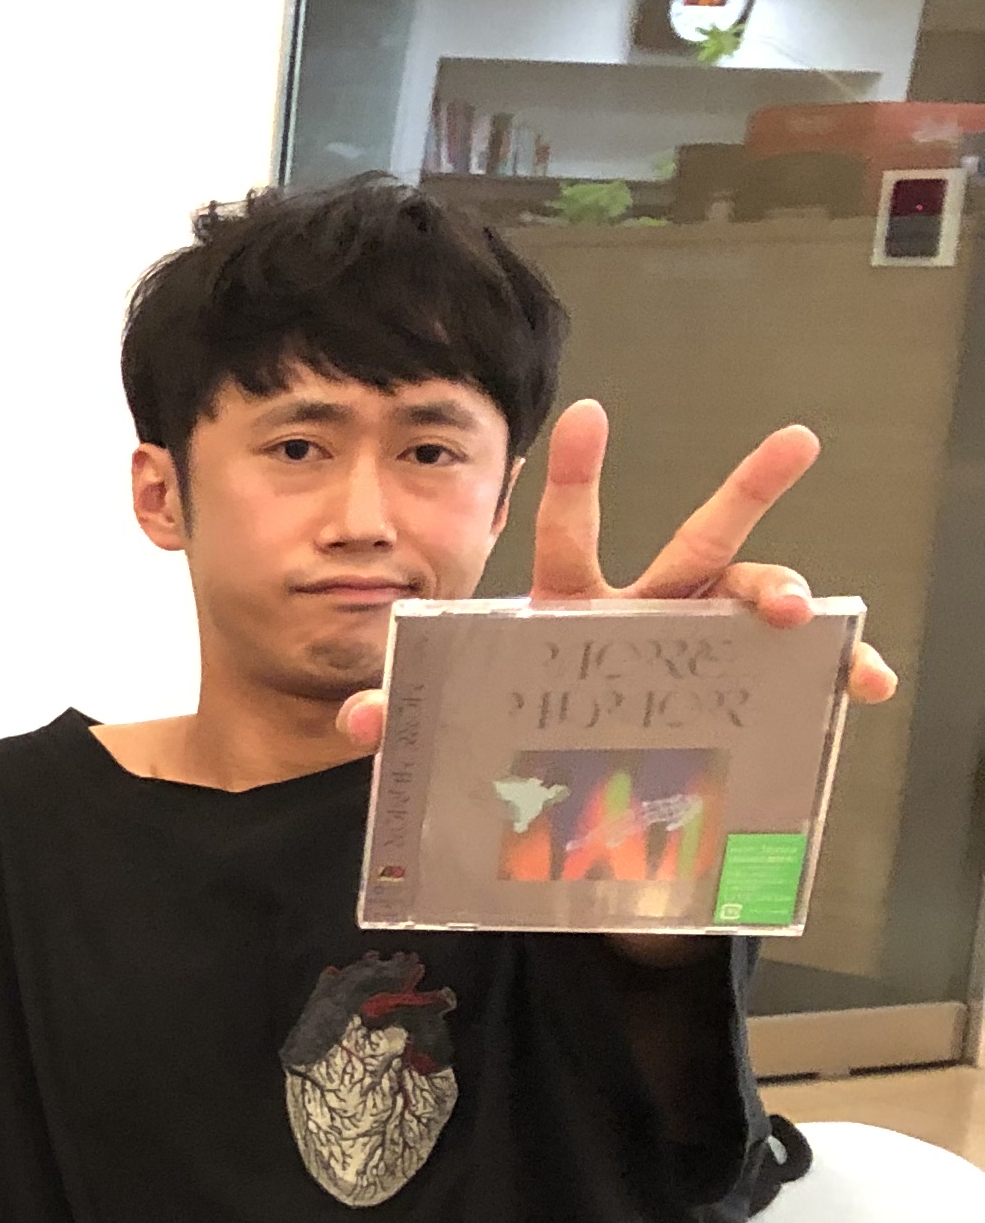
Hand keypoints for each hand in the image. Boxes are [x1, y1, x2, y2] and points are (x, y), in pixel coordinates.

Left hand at [337, 402, 897, 748]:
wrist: (557, 809)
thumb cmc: (508, 739)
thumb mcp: (455, 724)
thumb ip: (408, 711)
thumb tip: (363, 715)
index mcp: (571, 608)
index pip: (570, 534)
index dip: (577, 475)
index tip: (589, 412)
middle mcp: (644, 615)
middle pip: (697, 540)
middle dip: (746, 490)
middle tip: (794, 439)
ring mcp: (694, 652)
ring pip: (751, 598)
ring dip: (786, 592)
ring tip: (800, 612)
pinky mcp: (730, 701)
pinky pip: (791, 683)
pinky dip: (832, 676)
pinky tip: (859, 682)